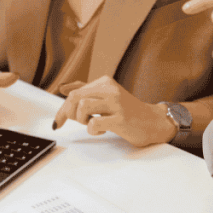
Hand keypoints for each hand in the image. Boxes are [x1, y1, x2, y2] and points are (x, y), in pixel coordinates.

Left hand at [52, 77, 175, 146]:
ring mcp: (116, 103)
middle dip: (69, 114)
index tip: (58, 122)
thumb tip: (63, 88)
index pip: (74, 92)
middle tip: (78, 123)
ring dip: (82, 120)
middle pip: (75, 97)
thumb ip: (85, 90)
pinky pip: (94, 123)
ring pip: (82, 106)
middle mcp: (110, 89)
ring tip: (92, 123)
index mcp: (104, 82)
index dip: (62, 109)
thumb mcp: (106, 97)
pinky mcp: (121, 119)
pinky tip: (103, 130)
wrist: (153, 122)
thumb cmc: (128, 112)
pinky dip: (93, 130)